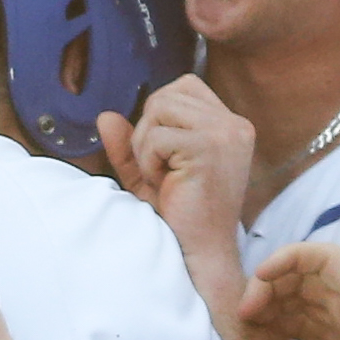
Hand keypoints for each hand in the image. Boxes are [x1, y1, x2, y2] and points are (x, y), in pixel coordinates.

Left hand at [98, 79, 258, 301]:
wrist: (201, 253)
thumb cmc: (181, 217)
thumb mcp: (149, 174)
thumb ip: (129, 144)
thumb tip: (105, 116)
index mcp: (231, 125)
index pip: (184, 86)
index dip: (160, 116)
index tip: (167, 155)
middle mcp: (234, 124)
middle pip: (166, 95)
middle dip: (149, 131)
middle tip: (162, 170)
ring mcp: (225, 134)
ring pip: (159, 108)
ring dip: (147, 146)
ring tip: (163, 176)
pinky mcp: (209, 147)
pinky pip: (156, 136)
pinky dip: (148, 162)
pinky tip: (166, 185)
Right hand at [242, 242, 339, 339]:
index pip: (320, 258)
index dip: (287, 259)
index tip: (260, 278)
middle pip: (300, 278)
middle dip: (269, 286)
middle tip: (244, 315)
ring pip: (298, 300)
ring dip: (270, 305)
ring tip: (244, 325)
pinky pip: (304, 325)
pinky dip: (281, 326)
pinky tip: (263, 338)